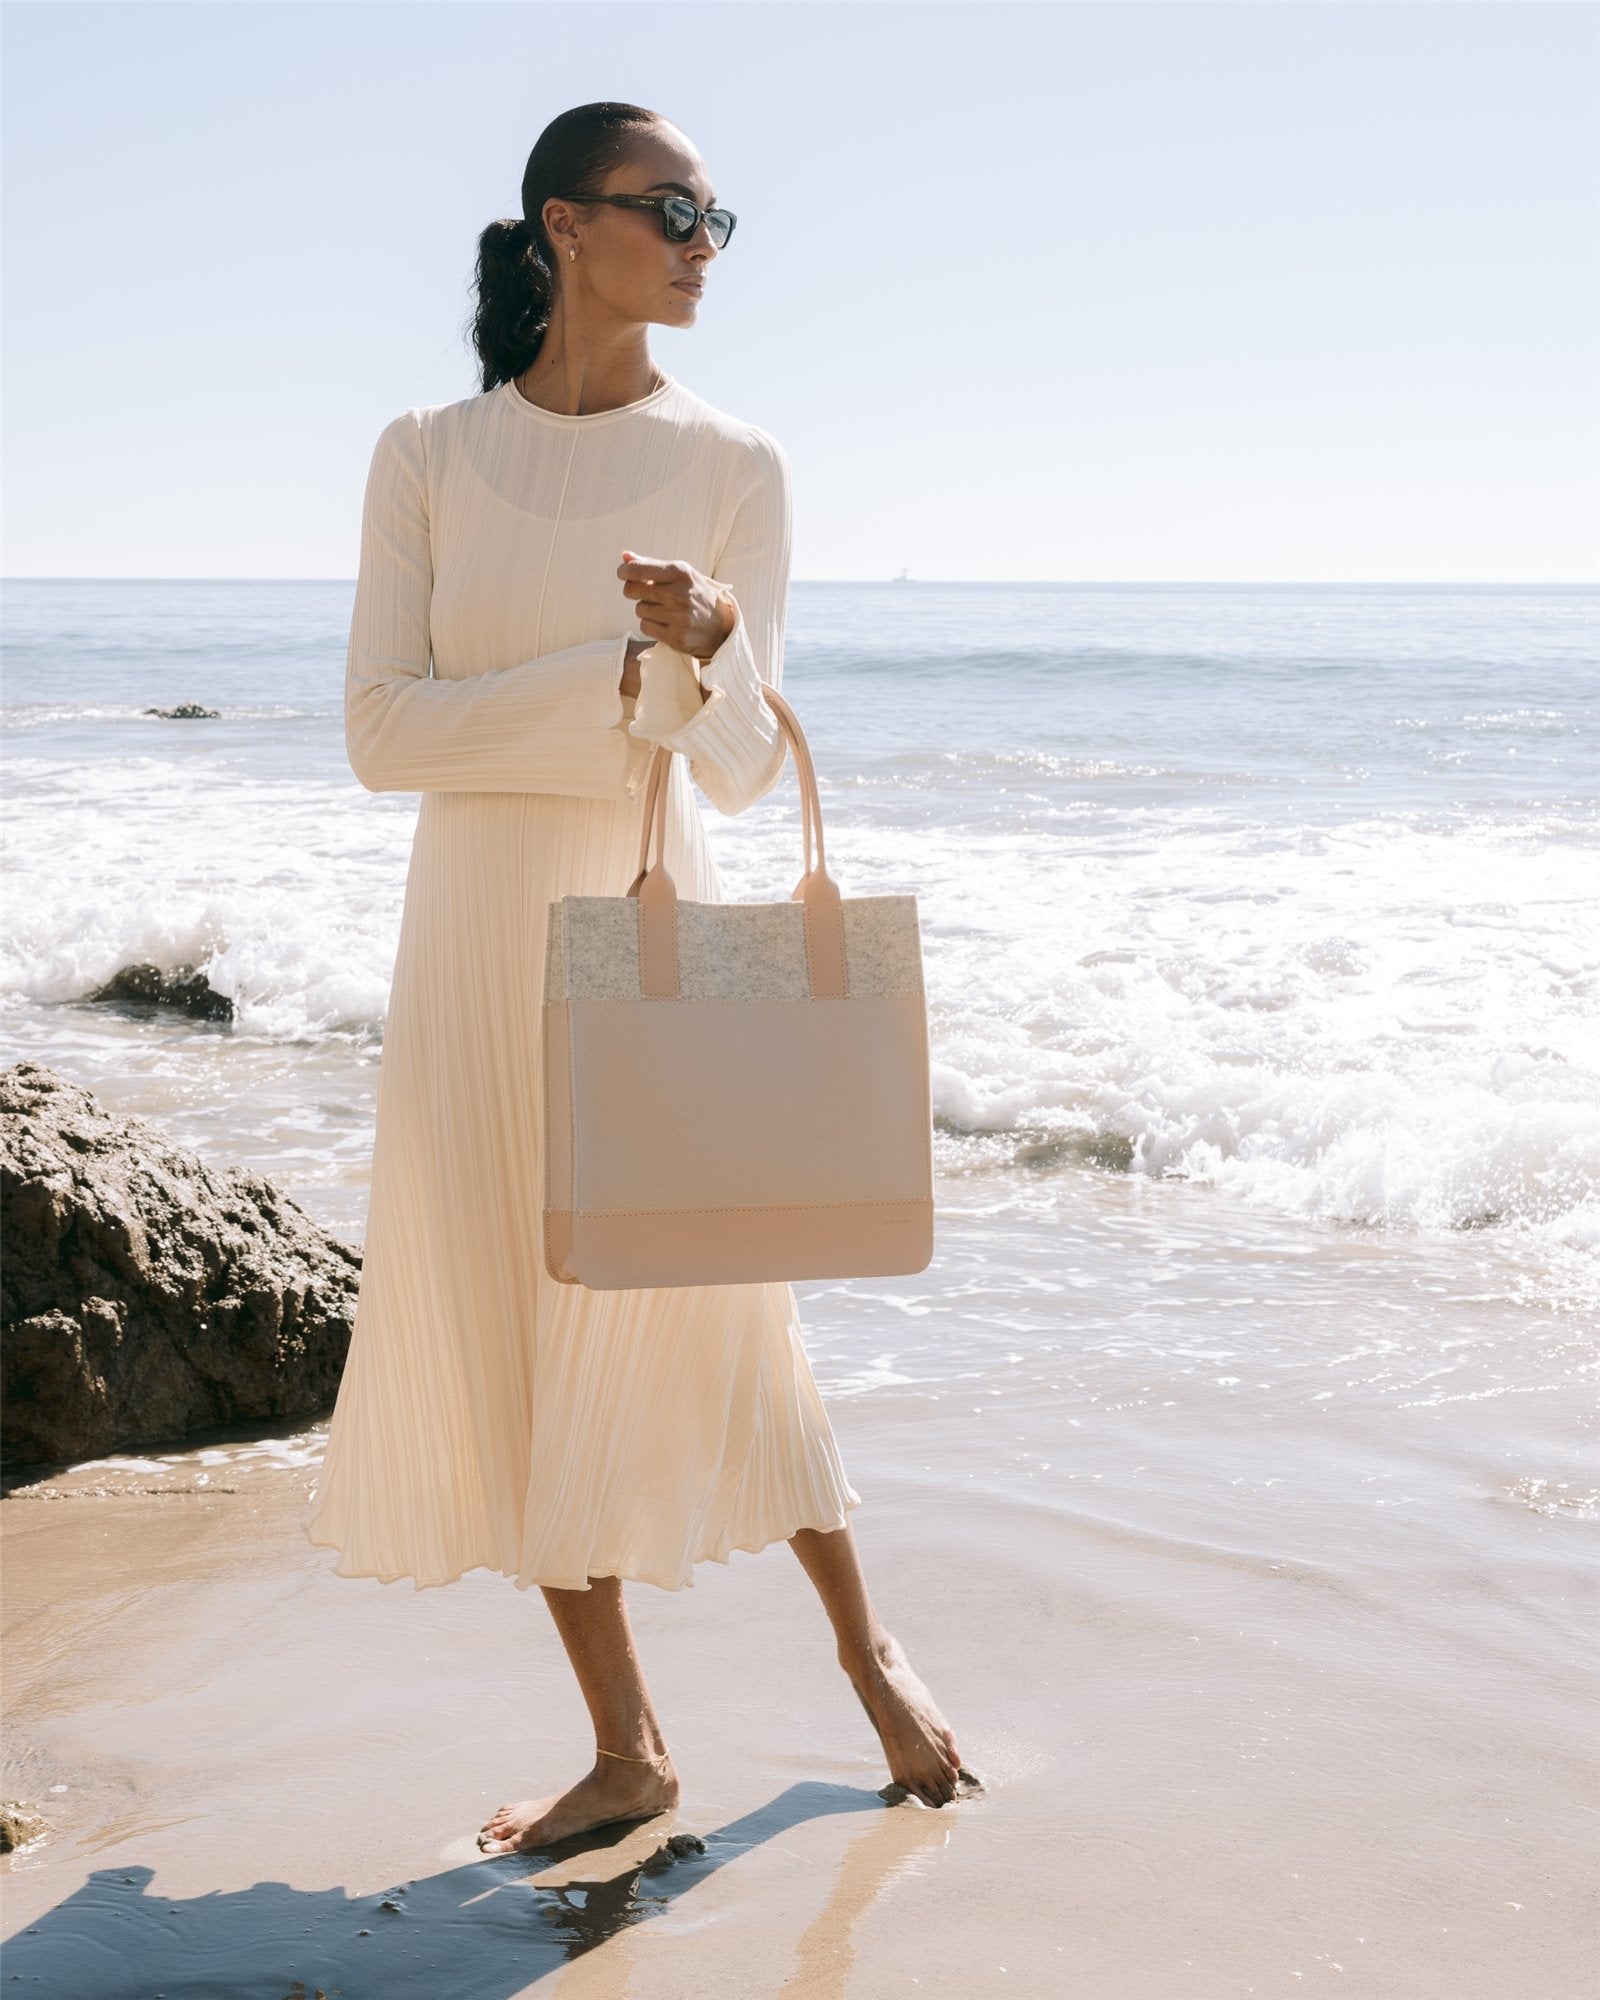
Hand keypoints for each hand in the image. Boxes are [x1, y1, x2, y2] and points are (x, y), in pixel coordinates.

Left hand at [618, 550, 736, 663]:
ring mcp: (678, 616)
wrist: (720, 627)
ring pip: (639, 609)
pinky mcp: (676, 636)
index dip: (625, 571)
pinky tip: (665, 623)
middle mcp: (679, 593)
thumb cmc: (695, 595)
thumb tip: (624, 556)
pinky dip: (650, 625)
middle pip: (632, 590)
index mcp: (680, 572)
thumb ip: (651, 564)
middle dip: (632, 590)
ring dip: (645, 609)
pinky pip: (645, 627)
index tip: (623, 573)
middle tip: (642, 592)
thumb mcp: (680, 574)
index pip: (638, 570)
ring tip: (663, 610)